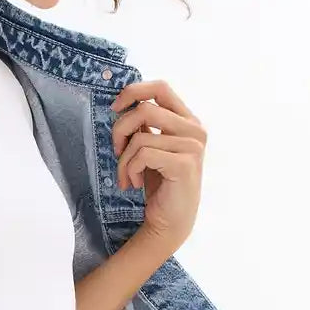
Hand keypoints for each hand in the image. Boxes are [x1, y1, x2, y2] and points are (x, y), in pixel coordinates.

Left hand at [110, 78, 206, 250]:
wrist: (170, 221)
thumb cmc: (159, 184)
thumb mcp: (151, 147)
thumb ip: (145, 125)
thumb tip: (122, 103)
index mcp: (188, 121)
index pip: (160, 87)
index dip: (133, 91)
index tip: (114, 108)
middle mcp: (195, 130)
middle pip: (145, 109)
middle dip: (120, 130)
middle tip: (116, 152)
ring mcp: (193, 147)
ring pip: (140, 136)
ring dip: (123, 159)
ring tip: (126, 176)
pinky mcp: (184, 164)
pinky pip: (143, 154)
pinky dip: (130, 169)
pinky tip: (135, 183)